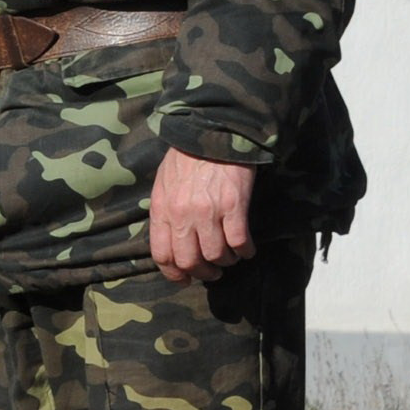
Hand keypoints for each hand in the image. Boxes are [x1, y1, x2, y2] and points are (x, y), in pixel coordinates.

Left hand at [150, 148, 257, 284]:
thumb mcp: (163, 184)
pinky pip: (240, 242)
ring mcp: (208, 212)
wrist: (212, 131)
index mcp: (161, 210)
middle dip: (203, 273)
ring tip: (231, 256)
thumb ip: (164, 212)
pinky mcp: (234, 206)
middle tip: (213, 272)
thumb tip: (170, 239)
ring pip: (217, 255)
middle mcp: (182, 215)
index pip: (162, 255)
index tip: (186, 278)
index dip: (174, 273)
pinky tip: (248, 249)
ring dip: (226, 261)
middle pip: (189, 261)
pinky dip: (246, 251)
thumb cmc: (186, 157)